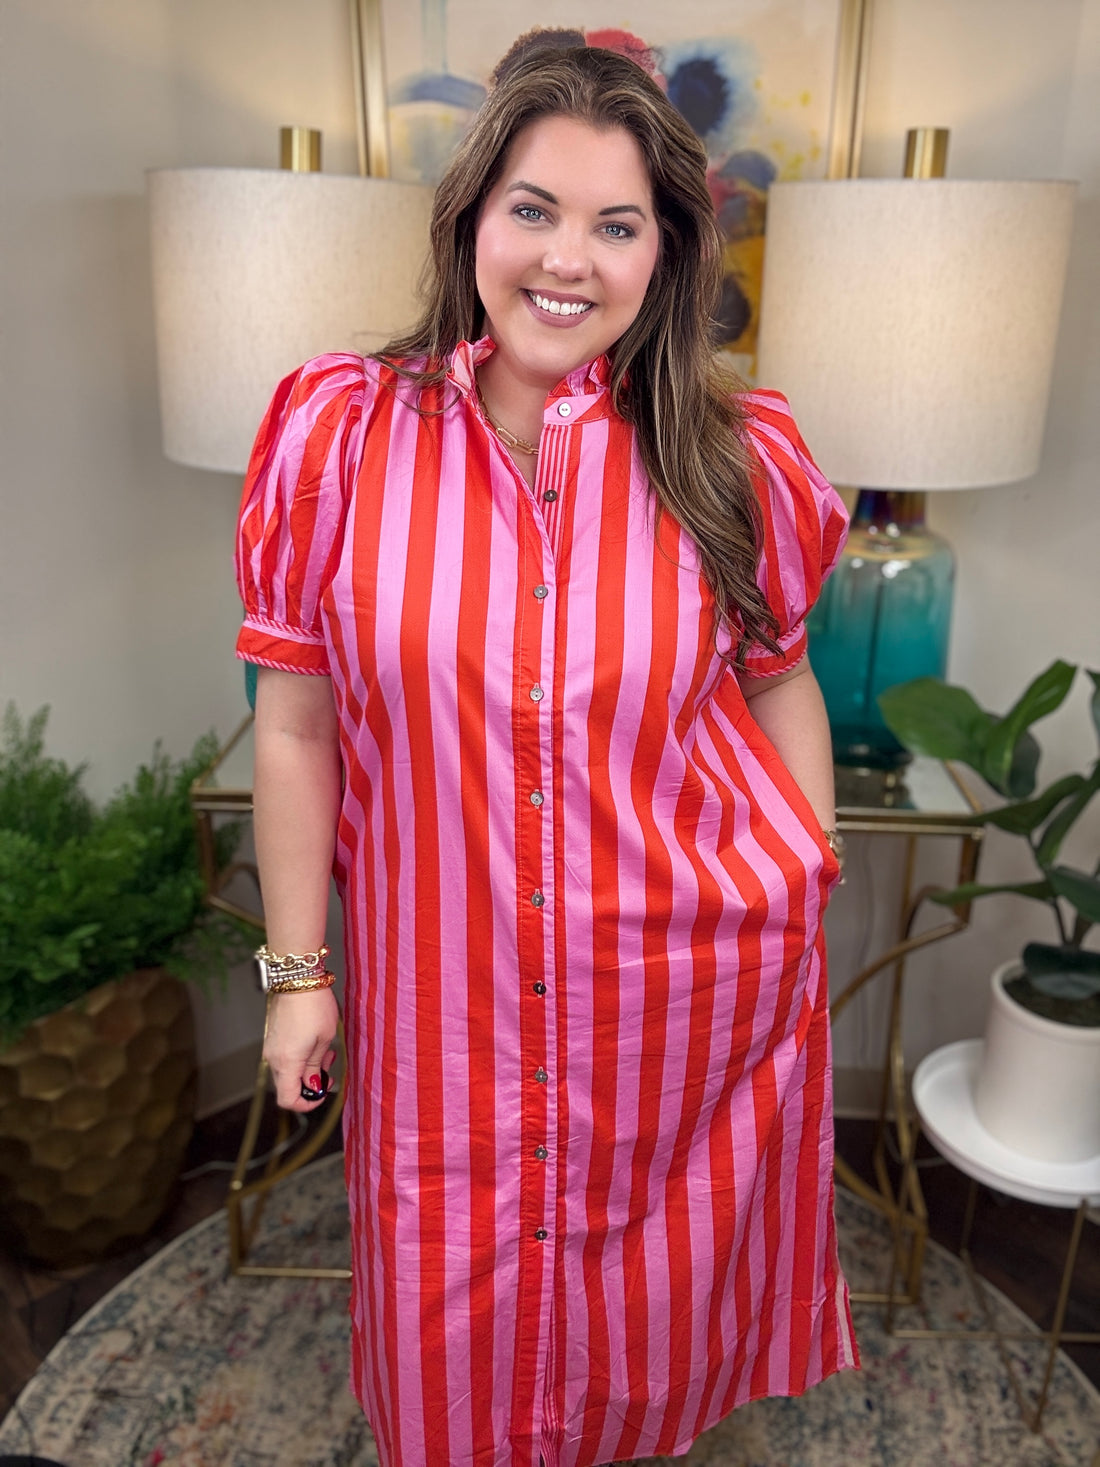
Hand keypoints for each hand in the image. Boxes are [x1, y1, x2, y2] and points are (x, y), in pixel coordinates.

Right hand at [263, 987, 339, 1111]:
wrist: (298, 978)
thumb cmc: (314, 1006)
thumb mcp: (324, 1040)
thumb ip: (315, 1067)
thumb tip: (312, 1085)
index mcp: (287, 1063)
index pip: (288, 1100)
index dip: (306, 1104)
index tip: (322, 1094)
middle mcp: (273, 1058)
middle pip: (288, 1086)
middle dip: (310, 1084)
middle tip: (329, 1069)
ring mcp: (271, 1047)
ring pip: (288, 1071)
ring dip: (307, 1069)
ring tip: (327, 1052)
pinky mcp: (273, 1037)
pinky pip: (285, 1057)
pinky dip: (300, 1058)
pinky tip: (315, 1043)